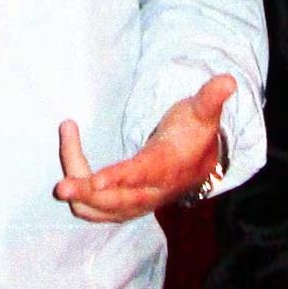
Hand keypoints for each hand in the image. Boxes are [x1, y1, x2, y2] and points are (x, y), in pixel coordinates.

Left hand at [53, 73, 234, 222]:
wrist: (198, 164)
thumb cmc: (194, 132)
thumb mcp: (203, 112)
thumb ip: (210, 97)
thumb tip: (228, 80)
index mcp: (167, 168)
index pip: (140, 176)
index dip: (118, 180)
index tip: (95, 181)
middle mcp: (150, 192)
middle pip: (113, 202)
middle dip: (86, 194)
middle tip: (59, 185)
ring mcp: (135, 204)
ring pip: (98, 208)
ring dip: (77, 187)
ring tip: (68, 135)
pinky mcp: (122, 208)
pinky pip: (93, 208)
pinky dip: (78, 193)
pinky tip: (69, 153)